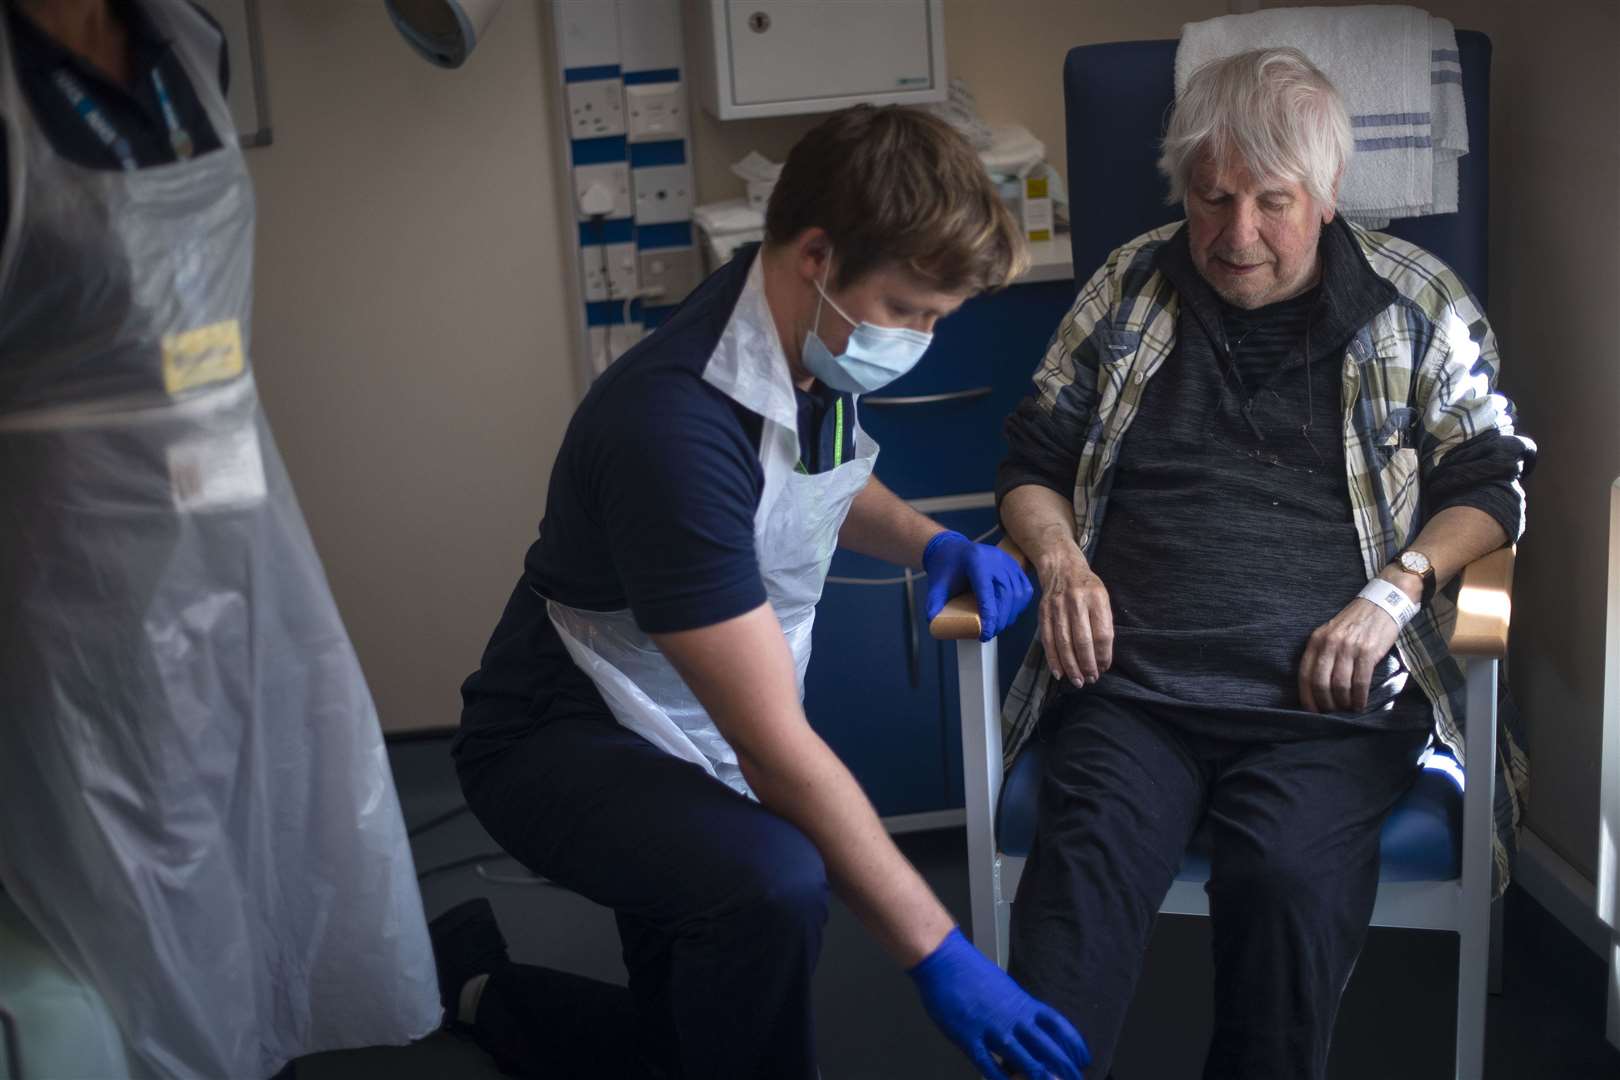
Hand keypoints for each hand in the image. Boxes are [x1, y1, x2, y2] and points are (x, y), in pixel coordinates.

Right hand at [910, 929, 1090, 1079]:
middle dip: (1064, 1069)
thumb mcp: (1004, 989)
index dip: (1074, 1045)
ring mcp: (991, 1028)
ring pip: (1023, 1059)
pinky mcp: (969, 1037)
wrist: (945, 959)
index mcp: (1023, 1003)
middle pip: (1047, 1048)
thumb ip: (1017, 1011)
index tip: (1082, 1059)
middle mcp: (1012, 1017)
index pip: (1059, 1026)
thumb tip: (1029, 1029)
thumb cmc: (971, 972)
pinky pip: (988, 1065)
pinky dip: (1000, 1079)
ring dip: (1038, 1077)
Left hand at [924, 531, 1034, 641]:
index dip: (989, 616)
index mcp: (976, 561)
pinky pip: (1024, 589)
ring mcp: (1008, 561)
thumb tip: (934, 622)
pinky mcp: (1015, 566)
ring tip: (998, 626)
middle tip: (991, 633)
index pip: (987, 593)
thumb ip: (934, 603)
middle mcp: (996, 559)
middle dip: (1001, 619)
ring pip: (1018, 594)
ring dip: (1011, 614)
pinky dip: (1019, 605)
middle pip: (1006, 595)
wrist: (953, 550)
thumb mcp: (936, 585)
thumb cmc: (946, 567)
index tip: (986, 634)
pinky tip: (1009, 614)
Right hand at [1034, 541, 1112, 687]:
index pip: (1102, 633)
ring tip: (1078, 681)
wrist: (1061, 566)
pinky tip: (1059, 672)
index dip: (1103, 655)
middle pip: (1082, 640)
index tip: (1104, 668)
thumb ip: (1103, 623)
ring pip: (1064, 643)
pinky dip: (1053, 658)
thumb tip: (1102, 657)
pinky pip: (1047, 640)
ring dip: (1071, 666)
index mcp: (1097, 597)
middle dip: (1088, 664)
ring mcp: (1057, 607)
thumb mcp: (1102, 597)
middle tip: (1091, 679)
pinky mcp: (1043, 612)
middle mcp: (1076, 601)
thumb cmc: (1087, 586)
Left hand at [1298, 573, 1411, 711]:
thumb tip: (1317, 686)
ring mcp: (1349, 648)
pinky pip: (1360, 682)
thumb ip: (1323, 653)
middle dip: (1325, 703)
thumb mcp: (1331, 633)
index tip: (1311, 711)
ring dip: (1343, 703)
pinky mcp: (1368, 652)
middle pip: (1321, 683)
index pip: (1305, 674)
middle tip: (1332, 712)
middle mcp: (1330, 644)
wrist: (1382, 603)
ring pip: (1340, 685)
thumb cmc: (1355, 623)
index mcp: (1317, 640)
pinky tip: (1360, 705)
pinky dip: (1359, 698)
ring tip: (1347, 709)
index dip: (1306, 696)